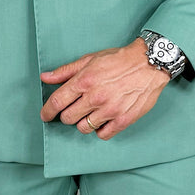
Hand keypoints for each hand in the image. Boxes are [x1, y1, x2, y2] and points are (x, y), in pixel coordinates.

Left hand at [39, 37, 169, 139]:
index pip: (56, 102)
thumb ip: (66, 71)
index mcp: (84, 81)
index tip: (45, 116)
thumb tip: (45, 77)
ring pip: (83, 128)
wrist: (149, 63)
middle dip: (67, 115)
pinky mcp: (123, 120)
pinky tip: (102, 120)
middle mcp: (95, 97)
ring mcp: (110, 110)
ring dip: (83, 122)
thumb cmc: (119, 60)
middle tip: (74, 109)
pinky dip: (100, 130)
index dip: (47, 112)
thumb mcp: (90, 59)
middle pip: (68, 118)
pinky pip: (102, 135)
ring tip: (90, 113)